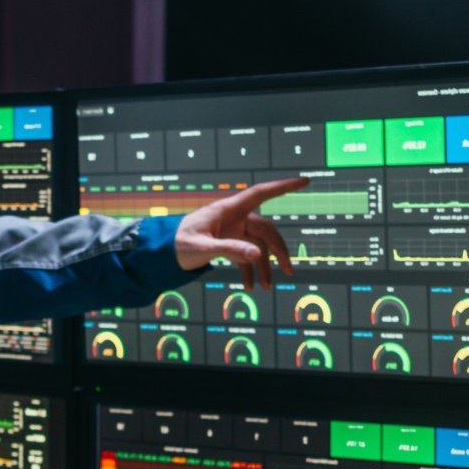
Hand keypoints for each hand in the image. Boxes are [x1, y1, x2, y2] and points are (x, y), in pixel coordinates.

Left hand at [173, 177, 304, 288]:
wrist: (163, 252)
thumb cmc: (178, 243)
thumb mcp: (202, 247)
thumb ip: (230, 250)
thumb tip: (258, 256)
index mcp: (229, 210)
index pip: (261, 193)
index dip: (283, 187)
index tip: (305, 181)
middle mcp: (235, 218)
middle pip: (266, 230)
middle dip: (279, 250)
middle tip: (289, 271)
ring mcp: (233, 231)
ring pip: (258, 247)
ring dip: (264, 267)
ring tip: (267, 287)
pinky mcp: (229, 244)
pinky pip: (246, 257)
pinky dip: (249, 271)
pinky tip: (251, 286)